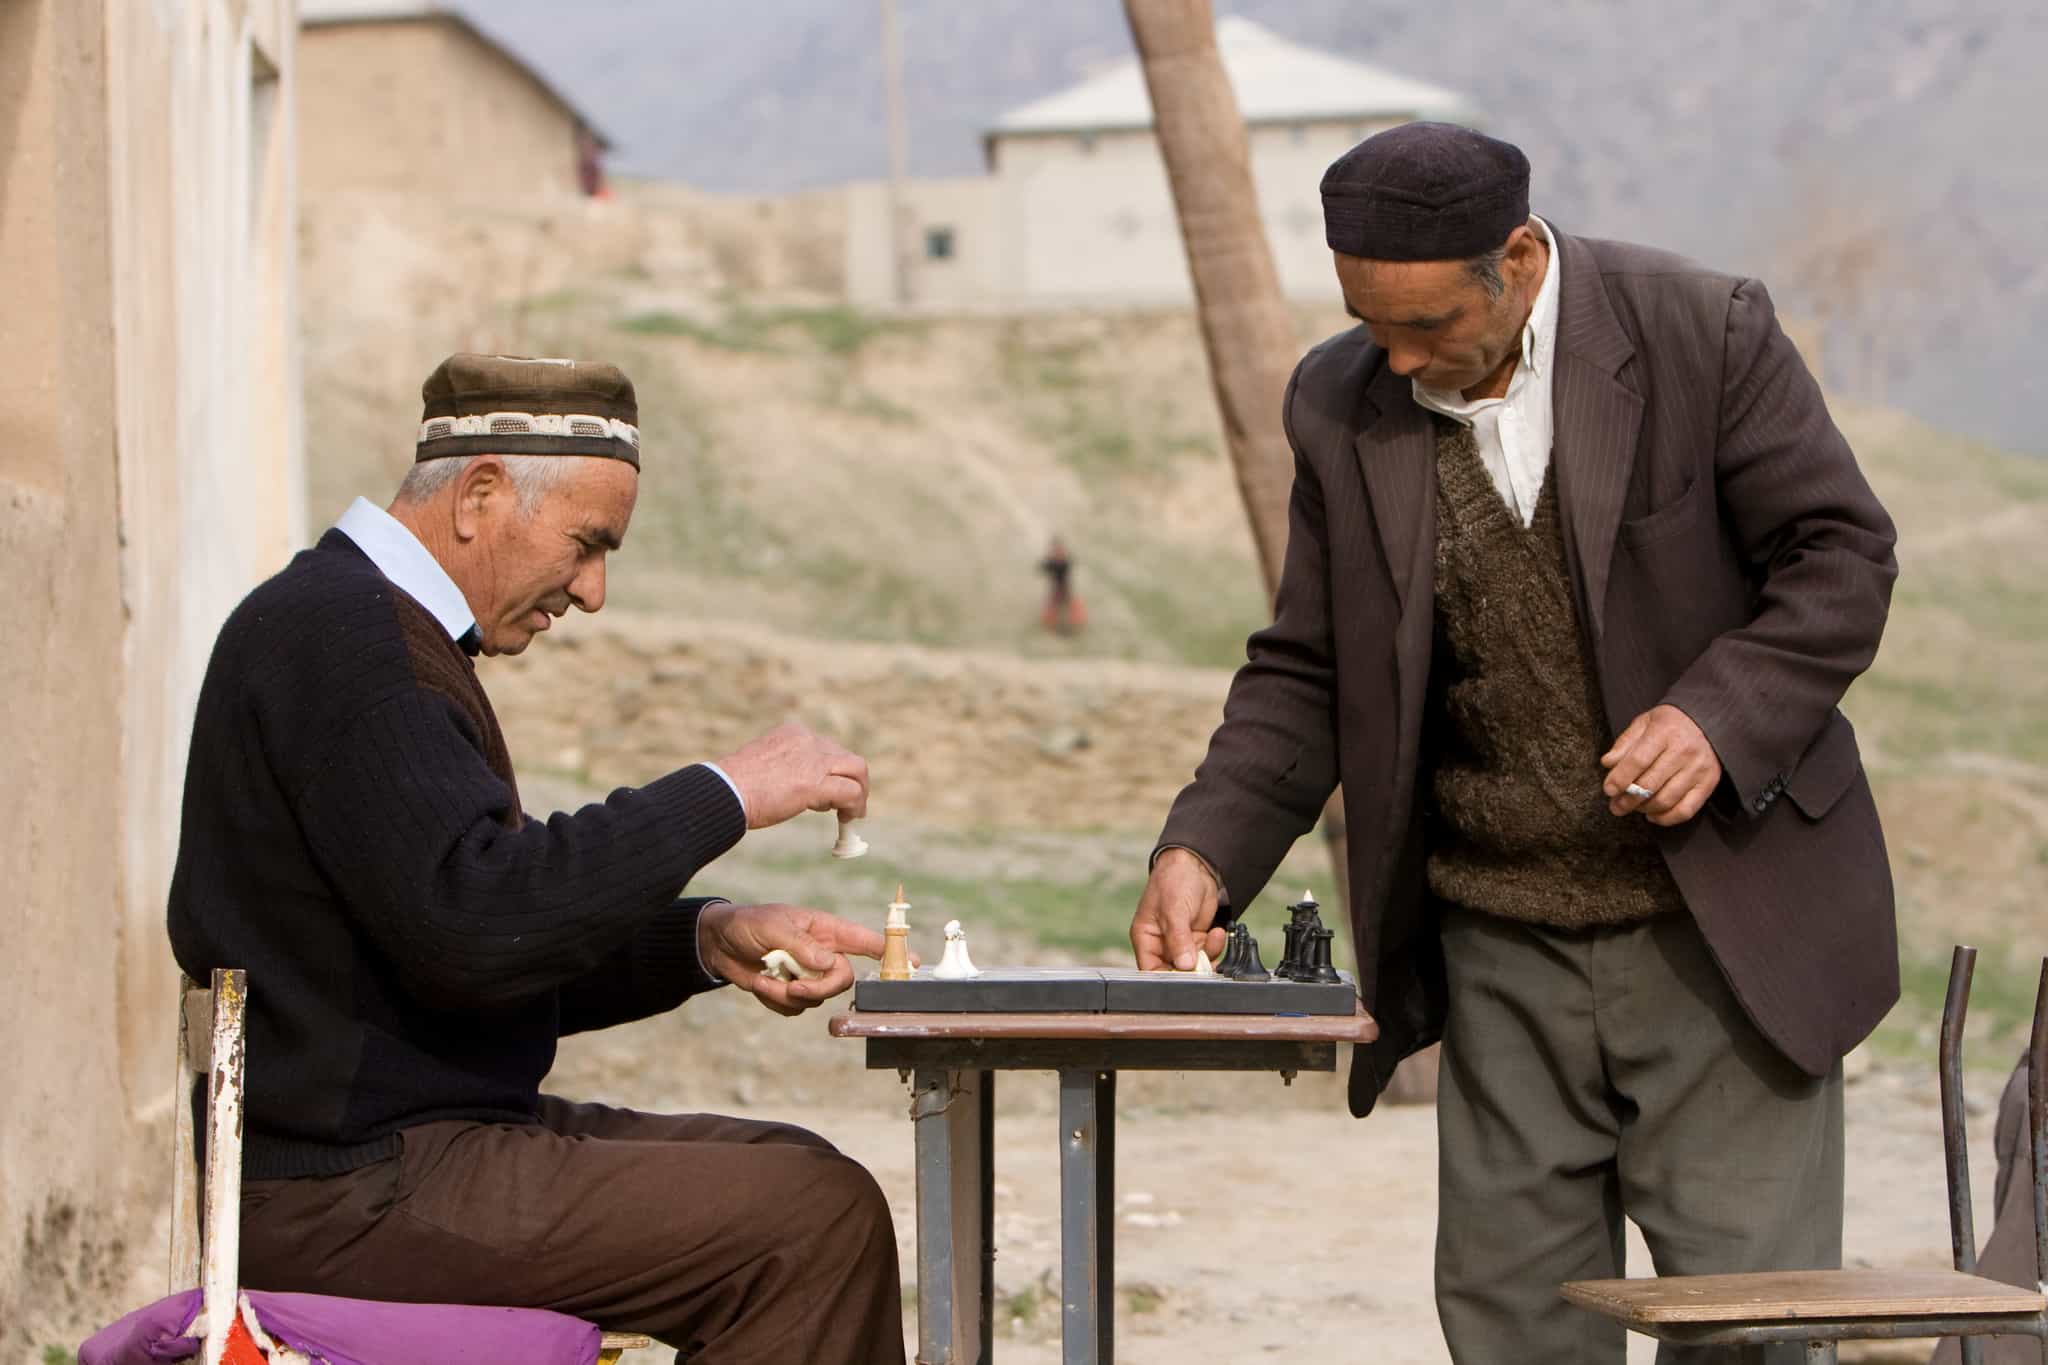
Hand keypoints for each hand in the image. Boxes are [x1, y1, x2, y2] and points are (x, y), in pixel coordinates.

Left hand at [698, 902, 884, 1016]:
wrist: (716, 942)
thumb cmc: (748, 923)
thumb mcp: (774, 927)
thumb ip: (804, 945)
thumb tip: (830, 964)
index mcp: (825, 930)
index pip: (864, 941)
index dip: (889, 951)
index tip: (912, 962)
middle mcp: (821, 954)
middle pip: (842, 979)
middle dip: (819, 988)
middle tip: (794, 985)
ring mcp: (806, 975)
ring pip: (817, 999)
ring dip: (787, 994)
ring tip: (764, 978)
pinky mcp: (789, 992)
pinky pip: (795, 1009)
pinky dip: (775, 1001)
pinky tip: (760, 983)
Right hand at [715, 723, 869, 830]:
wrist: (724, 792)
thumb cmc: (733, 785)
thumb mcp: (763, 766)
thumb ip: (784, 769)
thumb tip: (796, 789)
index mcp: (792, 733)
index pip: (827, 748)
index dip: (833, 770)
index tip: (830, 788)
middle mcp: (807, 740)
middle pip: (846, 757)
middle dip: (853, 779)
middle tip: (850, 802)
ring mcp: (814, 760)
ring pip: (857, 770)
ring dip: (860, 792)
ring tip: (854, 813)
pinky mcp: (816, 783)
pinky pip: (850, 792)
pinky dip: (855, 806)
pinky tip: (849, 819)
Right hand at [1130, 847, 1227, 970]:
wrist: (1196, 864)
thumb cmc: (1174, 880)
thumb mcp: (1174, 910)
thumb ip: (1178, 939)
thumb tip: (1184, 965)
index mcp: (1146, 937)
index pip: (1151, 969)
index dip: (1165, 977)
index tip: (1184, 977)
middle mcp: (1162, 943)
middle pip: (1174, 971)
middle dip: (1191, 969)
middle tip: (1204, 961)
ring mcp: (1180, 942)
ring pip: (1194, 965)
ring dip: (1207, 956)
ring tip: (1212, 937)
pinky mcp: (1197, 938)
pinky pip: (1207, 953)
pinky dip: (1215, 947)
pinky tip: (1216, 932)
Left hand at [1601, 704, 1722, 826]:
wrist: (1708, 722)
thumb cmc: (1669, 724)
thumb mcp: (1644, 723)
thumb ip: (1625, 743)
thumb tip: (1608, 763)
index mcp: (1664, 732)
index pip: (1638, 761)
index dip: (1620, 778)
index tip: (1609, 790)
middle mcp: (1684, 751)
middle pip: (1650, 784)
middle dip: (1628, 800)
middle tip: (1616, 806)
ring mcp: (1698, 769)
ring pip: (1666, 800)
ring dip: (1644, 809)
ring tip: (1632, 807)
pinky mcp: (1709, 783)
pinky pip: (1686, 810)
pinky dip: (1666, 818)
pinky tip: (1652, 815)